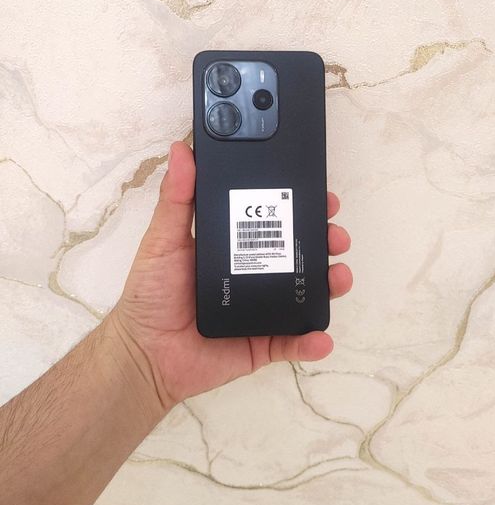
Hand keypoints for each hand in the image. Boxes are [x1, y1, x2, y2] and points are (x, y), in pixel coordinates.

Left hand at [110, 142, 352, 410]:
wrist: (145, 354)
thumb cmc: (151, 293)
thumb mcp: (162, 240)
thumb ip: (175, 198)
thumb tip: (181, 150)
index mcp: (234, 245)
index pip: (274, 219)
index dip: (299, 204)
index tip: (320, 191)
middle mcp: (255, 272)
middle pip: (299, 251)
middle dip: (325, 239)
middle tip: (335, 233)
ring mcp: (264, 308)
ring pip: (307, 292)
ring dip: (331, 282)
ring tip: (339, 275)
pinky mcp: (263, 343)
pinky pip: (293, 342)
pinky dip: (312, 341)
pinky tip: (321, 337)